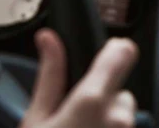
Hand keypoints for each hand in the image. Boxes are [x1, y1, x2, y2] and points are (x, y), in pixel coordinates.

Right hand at [22, 29, 138, 127]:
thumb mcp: (36, 118)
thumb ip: (50, 75)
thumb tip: (48, 39)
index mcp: (93, 102)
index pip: (122, 52)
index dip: (112, 47)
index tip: (103, 50)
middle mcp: (119, 119)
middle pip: (117, 89)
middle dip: (98, 97)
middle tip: (70, 116)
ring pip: (120, 115)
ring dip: (103, 121)